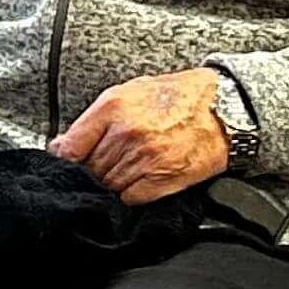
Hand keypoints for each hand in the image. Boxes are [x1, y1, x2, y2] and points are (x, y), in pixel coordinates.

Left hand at [52, 67, 233, 203]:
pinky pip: (130, 198)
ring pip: (108, 185)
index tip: (64, 162)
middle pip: (89, 169)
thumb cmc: (181, 97)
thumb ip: (99, 116)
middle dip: (91, 170)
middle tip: (103, 163)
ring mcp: (143, 159)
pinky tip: (139, 180)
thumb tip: (67, 142)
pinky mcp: (161, 180)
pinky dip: (130, 194)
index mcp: (114, 107)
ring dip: (111, 182)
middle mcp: (126, 133)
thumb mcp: (134, 90)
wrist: (225, 109)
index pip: (70, 147)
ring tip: (126, 169)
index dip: (63, 160)